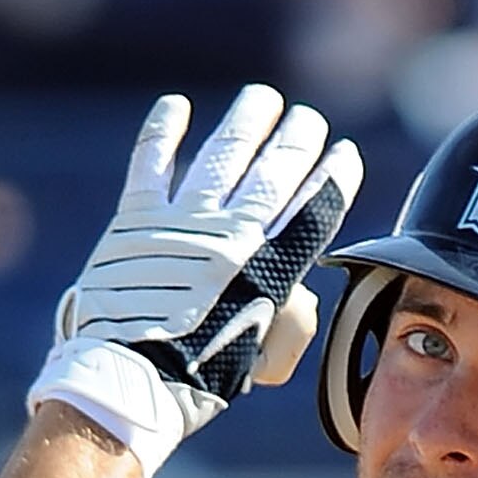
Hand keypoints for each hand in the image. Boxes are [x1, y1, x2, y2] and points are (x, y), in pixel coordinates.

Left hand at [28, 85, 363, 477]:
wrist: (133, 377)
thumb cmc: (205, 373)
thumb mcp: (269, 355)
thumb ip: (291, 315)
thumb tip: (291, 288)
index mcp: (270, 268)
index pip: (313, 208)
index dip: (334, 176)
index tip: (344, 153)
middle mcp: (231, 234)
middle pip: (274, 172)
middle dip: (297, 140)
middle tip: (308, 119)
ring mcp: (182, 221)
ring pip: (223, 157)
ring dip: (246, 124)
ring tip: (262, 99)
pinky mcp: (136, 220)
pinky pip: (152, 163)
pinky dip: (163, 132)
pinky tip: (177, 106)